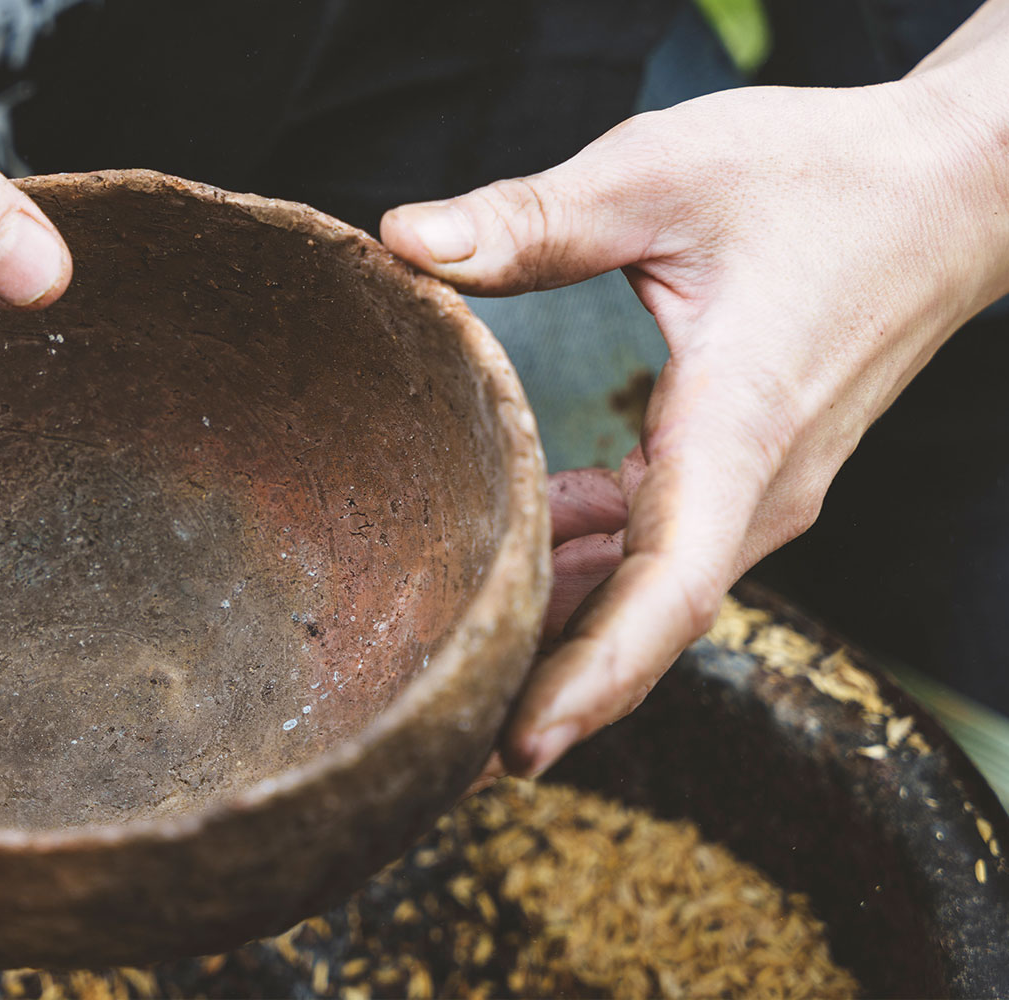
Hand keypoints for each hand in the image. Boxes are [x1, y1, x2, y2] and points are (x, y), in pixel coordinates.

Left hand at [382, 7, 1008, 777]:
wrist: (956, 189)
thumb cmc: (824, 176)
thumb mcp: (664, 176)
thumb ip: (533, 221)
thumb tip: (401, 241)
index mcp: (738, 431)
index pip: (668, 591)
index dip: (592, 678)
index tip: (517, 748)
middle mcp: (757, 490)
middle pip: (641, 622)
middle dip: (542, 688)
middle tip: (428, 743)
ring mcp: (757, 492)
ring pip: (645, 594)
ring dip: (557, 632)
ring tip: (450, 669)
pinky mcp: (746, 473)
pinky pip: (656, 550)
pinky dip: (585, 569)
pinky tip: (514, 556)